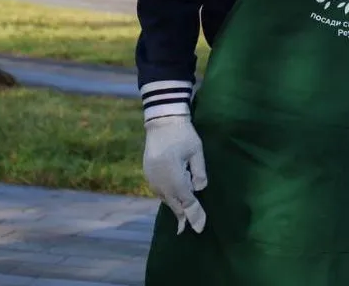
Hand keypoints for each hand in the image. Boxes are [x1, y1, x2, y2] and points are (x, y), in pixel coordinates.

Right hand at [143, 114, 207, 233]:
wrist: (161, 121)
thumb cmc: (183, 134)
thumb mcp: (197, 152)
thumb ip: (199, 173)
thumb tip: (199, 190)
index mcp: (174, 176)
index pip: (188, 202)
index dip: (195, 215)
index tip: (200, 228)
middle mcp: (160, 181)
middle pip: (174, 204)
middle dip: (184, 215)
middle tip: (191, 227)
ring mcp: (151, 178)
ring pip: (165, 198)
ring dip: (176, 205)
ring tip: (185, 214)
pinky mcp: (148, 174)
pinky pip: (159, 191)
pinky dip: (168, 196)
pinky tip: (175, 197)